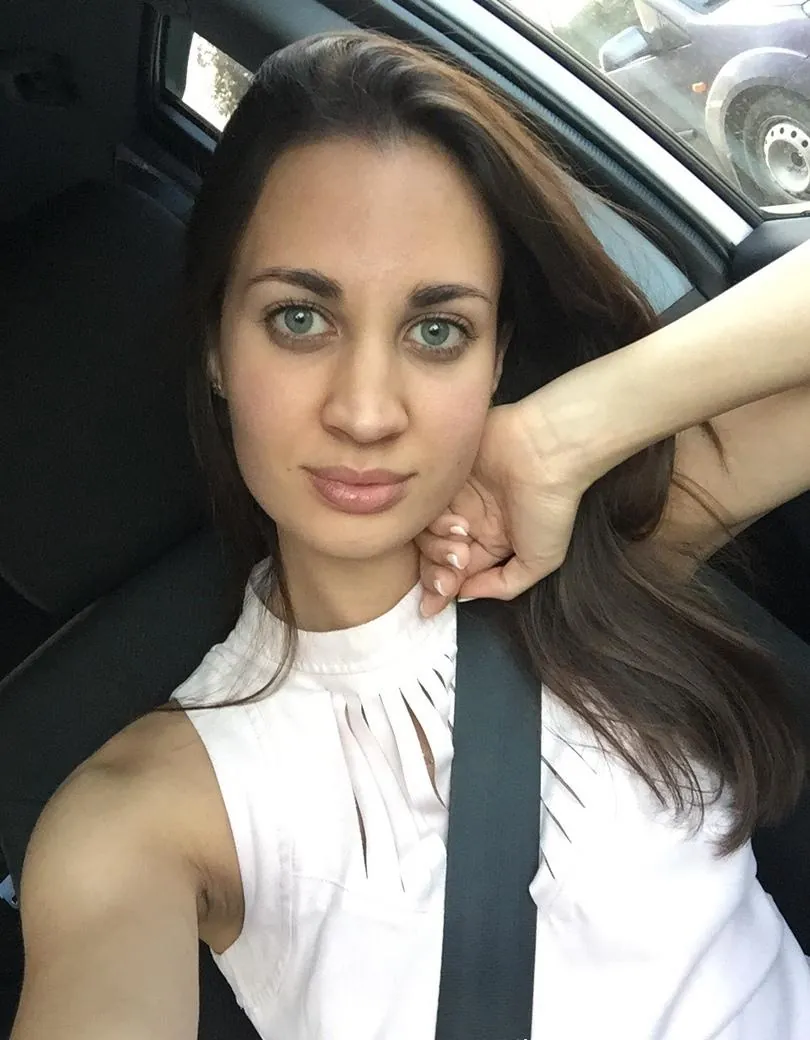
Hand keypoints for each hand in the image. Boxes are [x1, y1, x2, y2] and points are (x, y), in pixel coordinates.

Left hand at [417, 399, 596, 616]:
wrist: (546, 451)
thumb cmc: (549, 507)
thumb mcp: (539, 561)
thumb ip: (502, 586)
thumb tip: (462, 596)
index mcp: (490, 542)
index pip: (453, 573)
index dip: (439, 592)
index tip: (430, 608)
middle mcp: (469, 521)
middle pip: (433, 556)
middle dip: (437, 572)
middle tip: (456, 566)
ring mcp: (453, 497)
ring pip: (424, 533)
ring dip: (437, 545)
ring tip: (463, 534)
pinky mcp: (441, 473)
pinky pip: (421, 505)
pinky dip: (432, 519)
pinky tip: (456, 519)